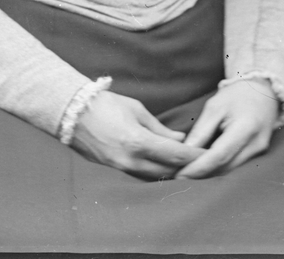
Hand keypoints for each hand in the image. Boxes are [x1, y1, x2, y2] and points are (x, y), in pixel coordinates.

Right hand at [71, 89, 205, 179]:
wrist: (73, 113)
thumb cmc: (106, 104)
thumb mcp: (136, 110)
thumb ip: (159, 128)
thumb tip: (180, 139)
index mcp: (139, 142)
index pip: (176, 155)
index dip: (195, 156)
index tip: (210, 155)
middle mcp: (132, 161)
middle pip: (168, 171)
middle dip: (187, 168)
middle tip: (205, 163)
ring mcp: (122, 168)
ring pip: (155, 177)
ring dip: (172, 173)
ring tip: (188, 167)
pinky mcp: (115, 170)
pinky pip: (141, 175)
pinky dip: (156, 172)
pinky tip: (165, 168)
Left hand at [175, 79, 279, 178]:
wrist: (262, 90)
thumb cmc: (236, 95)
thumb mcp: (215, 106)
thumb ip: (201, 130)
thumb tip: (185, 153)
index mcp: (246, 127)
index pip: (219, 155)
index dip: (199, 168)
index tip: (180, 174)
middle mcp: (256, 144)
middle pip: (225, 167)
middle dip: (201, 174)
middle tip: (179, 175)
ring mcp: (259, 151)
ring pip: (229, 170)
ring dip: (209, 173)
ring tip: (188, 171)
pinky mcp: (257, 154)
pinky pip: (234, 165)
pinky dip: (218, 167)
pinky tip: (204, 165)